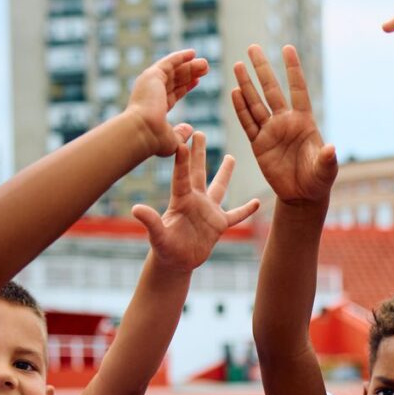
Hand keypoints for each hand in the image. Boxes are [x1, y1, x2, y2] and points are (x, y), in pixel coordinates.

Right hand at [127, 49, 210, 156]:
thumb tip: (190, 128)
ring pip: (173, 70)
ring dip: (189, 65)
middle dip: (189, 74)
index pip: (172, 94)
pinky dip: (180, 57)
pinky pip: (169, 62)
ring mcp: (150, 83)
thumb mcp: (171, 140)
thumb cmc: (154, 140)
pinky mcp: (152, 75)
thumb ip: (180, 133)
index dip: (185, 87)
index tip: (196, 81)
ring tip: (205, 63)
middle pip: (174, 80)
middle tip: (204, 68)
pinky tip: (192, 53)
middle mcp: (151, 93)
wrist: (142, 131)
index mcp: (154, 108)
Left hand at [131, 128, 260, 273]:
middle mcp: (195, 201)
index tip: (182, 141)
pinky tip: (257, 201)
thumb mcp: (158, 236)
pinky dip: (246, 210)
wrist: (176, 262)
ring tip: (231, 156)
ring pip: (219, 187)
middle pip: (198, 172)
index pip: (182, 177)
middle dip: (198, 152)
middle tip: (198, 132)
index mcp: (181, 201)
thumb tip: (136, 209)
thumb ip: (151, 221)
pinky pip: (236, 215)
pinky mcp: (219, 224)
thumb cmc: (164, 249)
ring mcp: (208, 211)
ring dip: (225, 173)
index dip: (182, 161)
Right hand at [231, 44, 337, 203]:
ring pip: (256, 103)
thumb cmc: (318, 180)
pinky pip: (248, 123)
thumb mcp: (325, 170)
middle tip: (252, 47)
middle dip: (262, 69)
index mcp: (304, 122)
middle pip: (271, 90)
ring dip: (247, 84)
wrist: (302, 195)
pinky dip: (241, 109)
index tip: (287, 48)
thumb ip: (327, 159)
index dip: (293, 70)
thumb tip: (331, 149)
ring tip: (238, 65)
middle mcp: (285, 121)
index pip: (298, 90)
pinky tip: (235, 92)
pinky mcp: (258, 144)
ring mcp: (270, 131)